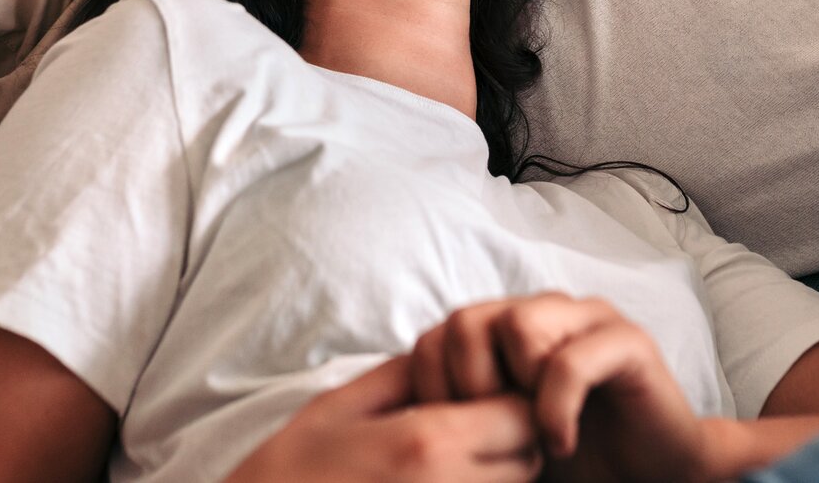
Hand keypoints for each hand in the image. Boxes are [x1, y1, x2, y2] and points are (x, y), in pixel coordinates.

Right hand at [224, 356, 539, 482]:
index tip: (484, 401)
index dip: (510, 403)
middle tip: (470, 435)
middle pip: (528, 461)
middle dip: (512, 444)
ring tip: (447, 464)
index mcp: (427, 442)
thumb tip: (450, 348)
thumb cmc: (289, 472)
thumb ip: (403, 373)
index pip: (523, 415)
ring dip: (497, 475)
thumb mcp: (339, 406)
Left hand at [409, 294, 707, 482]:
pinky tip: (562, 444)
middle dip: (470, 391)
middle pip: (466, 321)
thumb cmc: (569, 460)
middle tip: (492, 439)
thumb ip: (462, 413)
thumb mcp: (499, 437)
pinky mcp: (628, 341)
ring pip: (518, 324)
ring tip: (531, 437)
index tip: (456, 441)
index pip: (435, 337)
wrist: (648, 475)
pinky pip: (571, 361)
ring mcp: (587, 319)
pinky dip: (557, 410)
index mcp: (504, 330)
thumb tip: (403, 428)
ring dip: (517, 393)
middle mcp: (542, 312)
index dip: (434, 394)